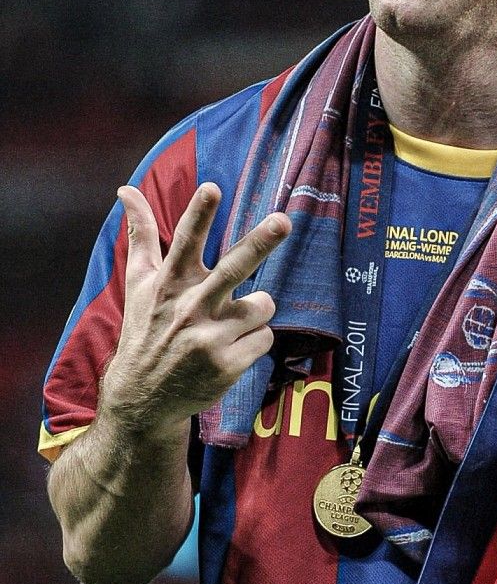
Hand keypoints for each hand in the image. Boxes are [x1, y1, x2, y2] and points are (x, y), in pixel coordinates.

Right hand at [100, 183, 290, 435]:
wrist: (143, 397)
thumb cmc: (147, 328)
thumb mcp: (139, 282)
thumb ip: (141, 234)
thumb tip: (125, 188)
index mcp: (170, 283)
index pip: (185, 241)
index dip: (199, 214)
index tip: (212, 187)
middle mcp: (189, 307)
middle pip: (234, 268)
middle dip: (260, 242)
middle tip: (283, 220)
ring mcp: (208, 338)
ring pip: (263, 305)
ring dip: (254, 313)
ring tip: (227, 326)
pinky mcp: (227, 365)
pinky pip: (266, 338)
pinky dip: (255, 342)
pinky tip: (230, 351)